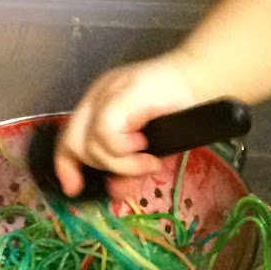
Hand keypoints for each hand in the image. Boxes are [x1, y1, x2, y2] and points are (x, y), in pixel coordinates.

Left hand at [55, 52, 201, 198]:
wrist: (204, 78)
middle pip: (72, 143)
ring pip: (90, 145)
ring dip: (122, 164)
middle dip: (103, 167)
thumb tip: (116, 191)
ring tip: (150, 160)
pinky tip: (147, 149)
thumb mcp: (150, 146)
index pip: (69, 138)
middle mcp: (97, 97)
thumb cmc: (183, 109)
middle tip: (137, 170)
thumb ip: (129, 167)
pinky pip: (105, 135)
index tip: (74, 189)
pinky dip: (125, 152)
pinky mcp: (119, 96)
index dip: (66, 166)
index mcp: (99, 105)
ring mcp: (106, 94)